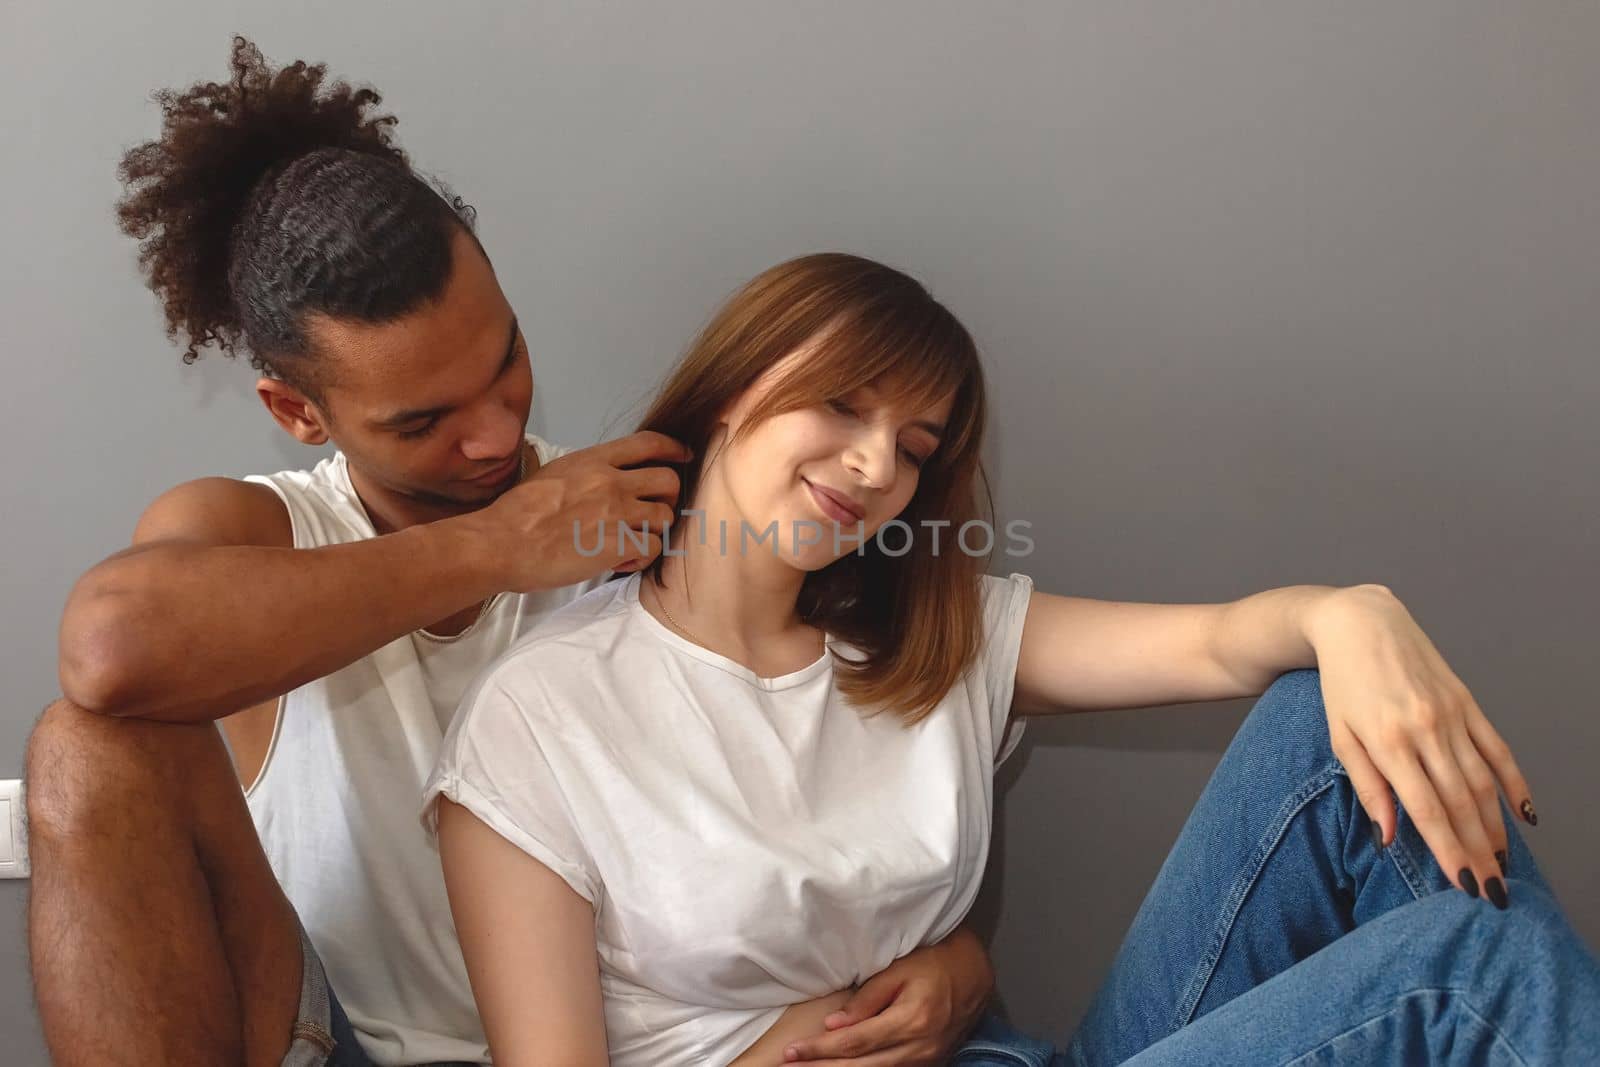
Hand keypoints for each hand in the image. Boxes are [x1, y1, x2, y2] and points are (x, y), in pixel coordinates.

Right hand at [469, 431, 691, 591]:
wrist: (501, 543)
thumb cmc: (517, 513)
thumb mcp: (554, 474)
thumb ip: (585, 473)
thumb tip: (601, 479)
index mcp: (594, 460)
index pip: (648, 443)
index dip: (674, 449)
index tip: (683, 457)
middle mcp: (611, 481)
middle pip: (668, 480)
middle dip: (668, 498)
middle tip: (653, 513)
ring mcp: (618, 512)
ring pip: (665, 516)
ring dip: (653, 531)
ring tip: (631, 542)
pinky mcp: (618, 544)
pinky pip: (652, 548)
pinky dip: (641, 558)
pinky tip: (620, 562)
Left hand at [780, 927, 992, 1064]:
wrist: (973, 973)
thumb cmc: (933, 962)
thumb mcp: (898, 969)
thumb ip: (866, 999)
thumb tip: (834, 1026)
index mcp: (912, 1019)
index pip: (856, 1042)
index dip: (821, 1049)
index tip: (793, 1051)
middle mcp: (920, 1046)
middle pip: (862, 1066)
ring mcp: (927, 1059)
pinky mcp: (929, 1062)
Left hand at [1307, 585, 1534, 905]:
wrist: (1360, 622)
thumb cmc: (1341, 684)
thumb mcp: (1340, 735)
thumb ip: (1367, 786)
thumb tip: (1388, 838)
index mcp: (1389, 742)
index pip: (1426, 811)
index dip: (1448, 852)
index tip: (1464, 887)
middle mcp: (1425, 730)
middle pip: (1460, 803)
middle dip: (1478, 852)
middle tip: (1493, 893)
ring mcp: (1451, 715)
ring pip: (1482, 782)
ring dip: (1495, 828)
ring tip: (1502, 864)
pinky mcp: (1467, 702)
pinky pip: (1497, 749)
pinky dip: (1514, 783)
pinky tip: (1524, 815)